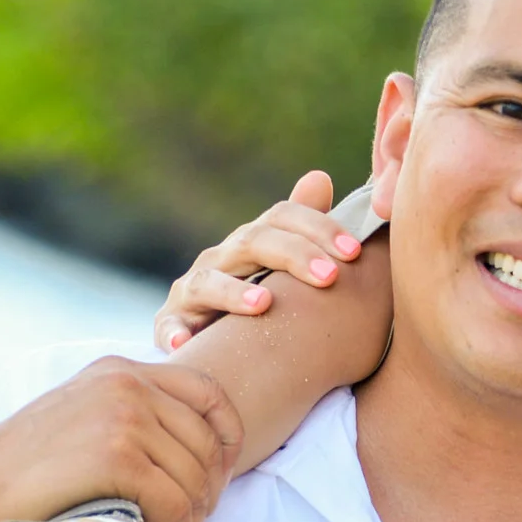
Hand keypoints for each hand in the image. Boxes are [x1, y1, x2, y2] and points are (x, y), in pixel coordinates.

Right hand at [0, 357, 243, 521]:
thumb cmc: (24, 470)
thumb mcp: (79, 415)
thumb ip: (122, 411)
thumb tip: (182, 441)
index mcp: (119, 370)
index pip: (207, 392)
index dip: (228, 436)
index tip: (220, 473)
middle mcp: (127, 384)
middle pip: (207, 442)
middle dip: (209, 489)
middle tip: (187, 521)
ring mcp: (124, 417)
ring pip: (196, 477)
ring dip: (192, 517)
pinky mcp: (119, 458)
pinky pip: (178, 503)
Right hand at [154, 171, 362, 350]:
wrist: (210, 345)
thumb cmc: (258, 301)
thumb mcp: (280, 265)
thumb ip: (302, 228)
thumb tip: (320, 176)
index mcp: (251, 243)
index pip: (281, 218)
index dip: (318, 228)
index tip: (354, 252)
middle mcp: (219, 260)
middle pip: (252, 242)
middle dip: (294, 255)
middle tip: (331, 277)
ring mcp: (190, 293)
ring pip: (207, 282)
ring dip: (233, 292)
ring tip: (264, 305)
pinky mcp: (170, 327)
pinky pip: (168, 329)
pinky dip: (174, 333)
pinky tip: (184, 345)